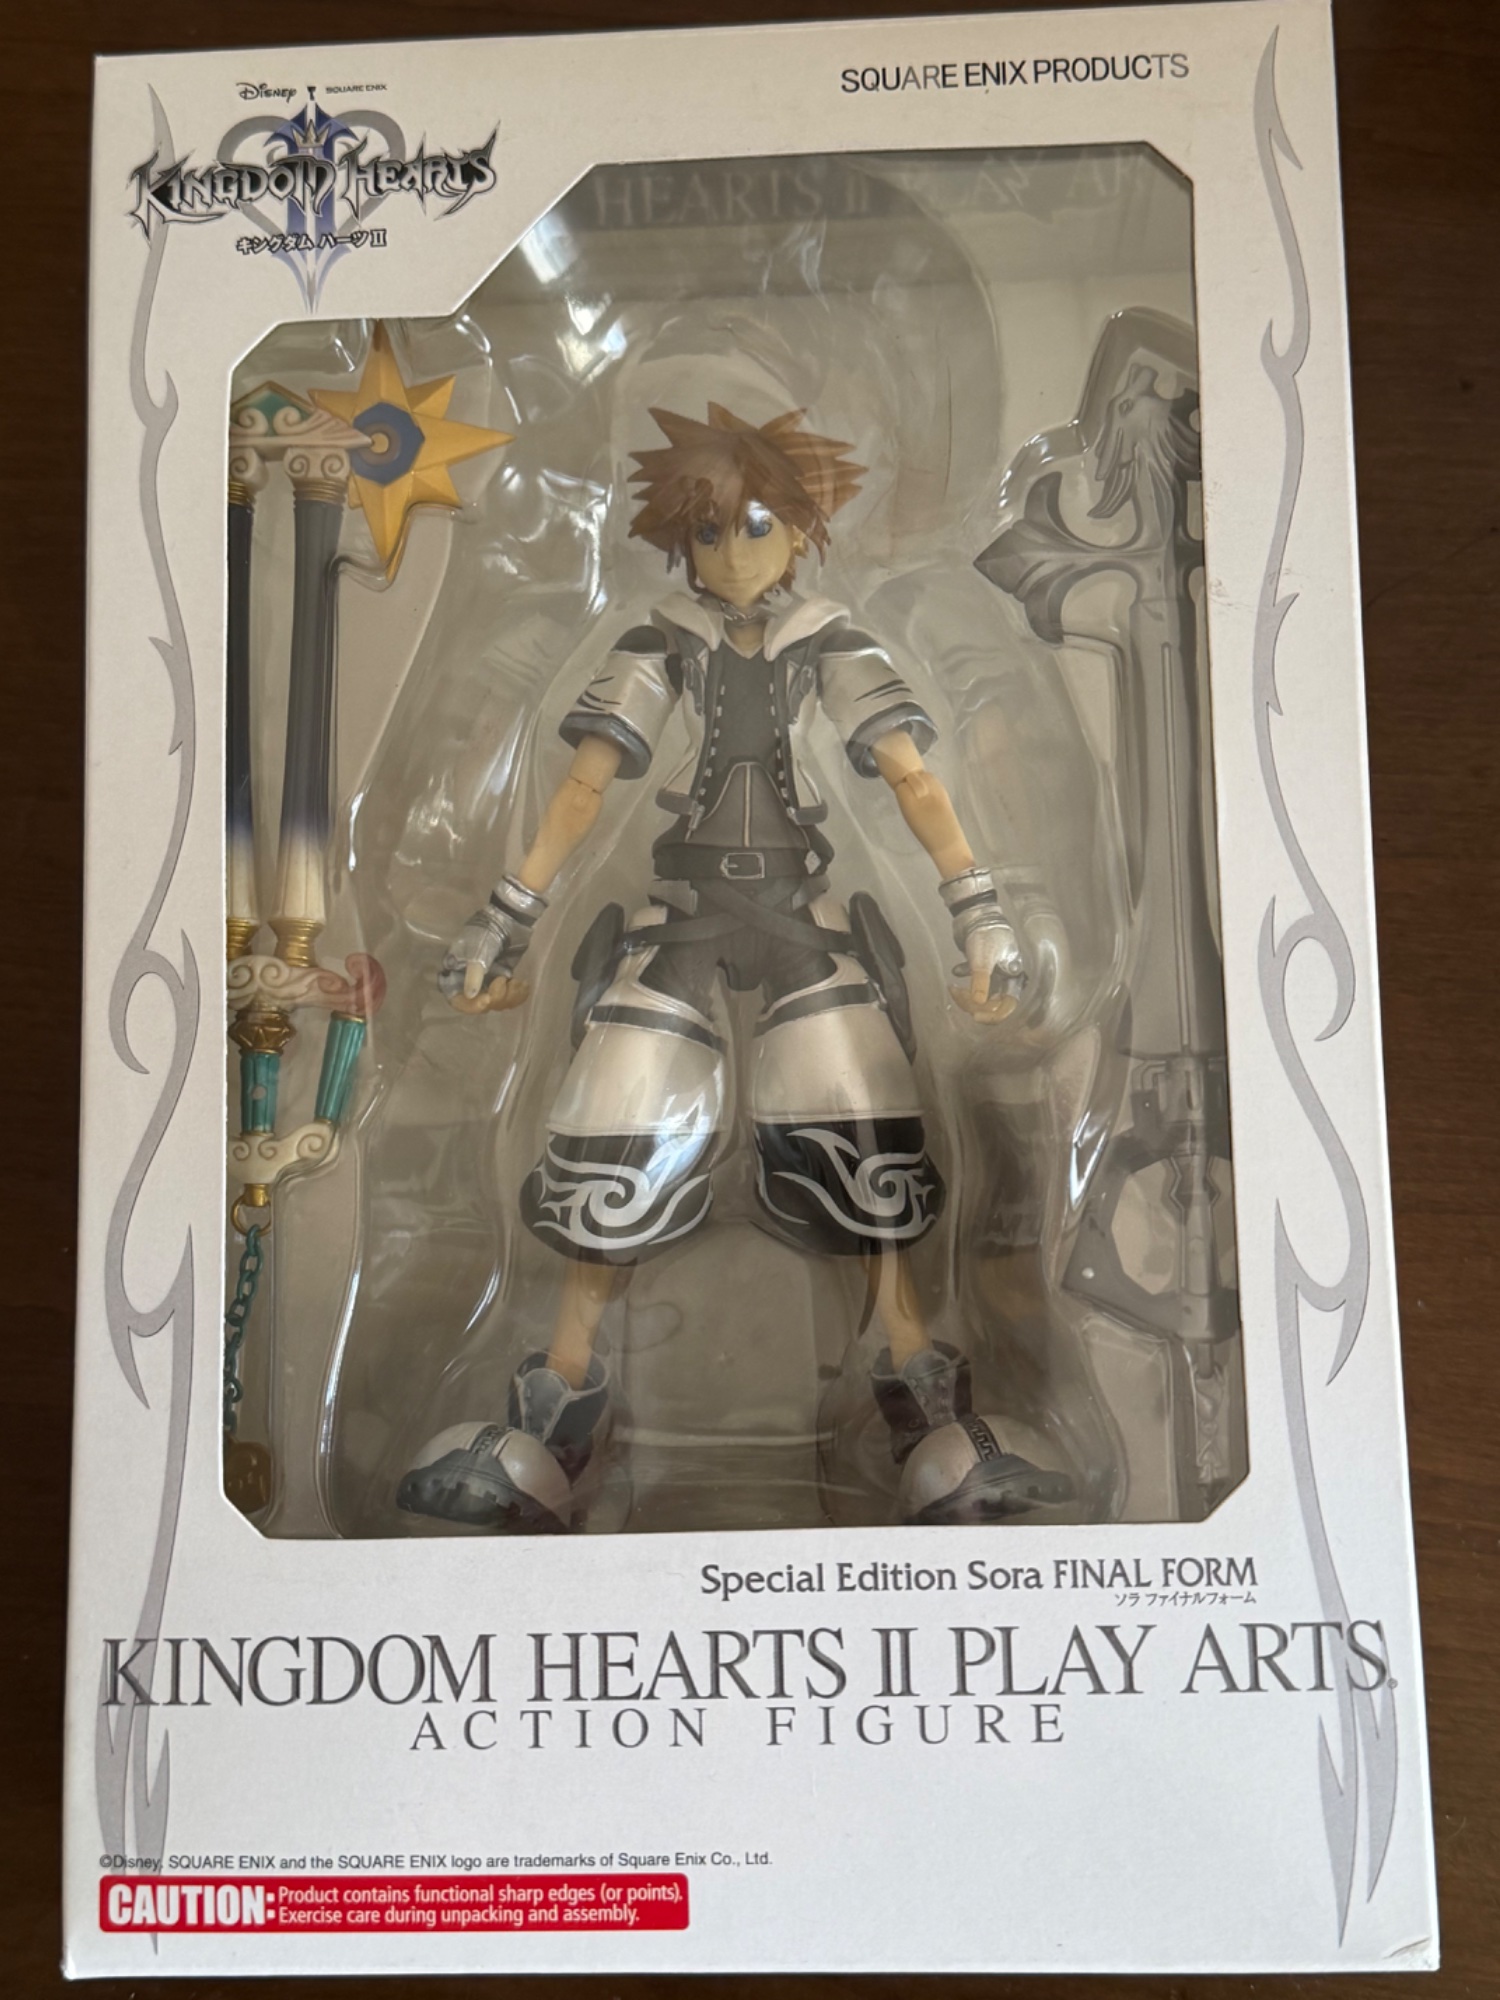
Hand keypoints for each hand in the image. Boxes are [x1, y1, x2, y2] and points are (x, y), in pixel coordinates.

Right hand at [439, 876, 545, 1013]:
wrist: (510, 919)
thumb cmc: (488, 933)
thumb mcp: (478, 953)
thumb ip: (473, 975)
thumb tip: (470, 996)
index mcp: (457, 973)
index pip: (457, 999)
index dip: (470, 1005)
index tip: (486, 1001)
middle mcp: (470, 980)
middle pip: (480, 1004)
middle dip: (495, 998)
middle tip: (504, 981)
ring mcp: (488, 981)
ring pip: (497, 1003)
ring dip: (509, 996)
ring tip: (517, 981)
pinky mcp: (505, 980)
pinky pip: (510, 998)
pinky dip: (518, 995)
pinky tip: (523, 984)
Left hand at [940, 866, 1025, 1025]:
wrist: (976, 914)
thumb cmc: (984, 935)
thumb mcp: (981, 961)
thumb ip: (980, 983)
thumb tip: (978, 1005)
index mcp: (1012, 977)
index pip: (1007, 1006)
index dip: (992, 1016)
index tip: (974, 1016)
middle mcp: (1006, 978)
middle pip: (991, 1004)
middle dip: (972, 1004)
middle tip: (957, 994)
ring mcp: (994, 974)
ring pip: (981, 996)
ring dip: (966, 996)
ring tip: (952, 987)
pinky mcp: (982, 968)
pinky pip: (973, 984)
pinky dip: (963, 982)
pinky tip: (956, 971)